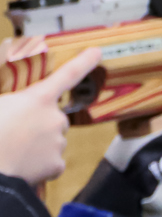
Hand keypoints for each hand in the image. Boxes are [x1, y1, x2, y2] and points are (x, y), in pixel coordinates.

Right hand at [0, 49, 100, 183]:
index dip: (83, 62)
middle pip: (53, 116)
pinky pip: (51, 161)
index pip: (66, 75)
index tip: (97, 52)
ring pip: (51, 139)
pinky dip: (39, 163)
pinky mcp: (57, 164)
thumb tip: (14, 102)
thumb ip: (9, 98)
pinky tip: (21, 164)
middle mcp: (54, 118)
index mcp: (37, 99)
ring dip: (37, 142)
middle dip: (38, 122)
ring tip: (13, 148)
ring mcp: (58, 142)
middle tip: (14, 130)